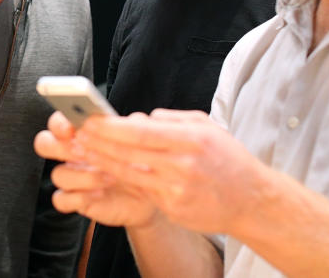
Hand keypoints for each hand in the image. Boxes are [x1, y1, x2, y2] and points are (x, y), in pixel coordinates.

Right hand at [34, 112, 159, 227]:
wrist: (148, 195)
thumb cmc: (138, 161)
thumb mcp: (140, 143)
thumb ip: (134, 128)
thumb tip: (135, 118)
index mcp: (81, 133)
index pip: (58, 122)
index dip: (59, 123)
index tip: (72, 128)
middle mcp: (71, 154)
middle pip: (44, 144)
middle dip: (58, 146)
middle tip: (80, 150)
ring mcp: (71, 178)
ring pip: (57, 174)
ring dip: (82, 175)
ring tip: (109, 176)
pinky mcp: (75, 201)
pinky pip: (61, 200)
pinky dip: (79, 197)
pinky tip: (100, 193)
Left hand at [74, 109, 267, 234]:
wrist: (251, 200)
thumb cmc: (228, 159)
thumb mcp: (207, 126)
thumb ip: (172, 119)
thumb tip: (140, 118)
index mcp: (192, 140)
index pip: (141, 133)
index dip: (111, 127)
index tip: (90, 119)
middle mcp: (184, 166)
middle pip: (130, 153)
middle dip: (98, 142)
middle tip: (77, 132)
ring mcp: (177, 191)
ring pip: (129, 174)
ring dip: (102, 161)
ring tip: (83, 149)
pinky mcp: (173, 209)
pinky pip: (141, 190)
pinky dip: (121, 178)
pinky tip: (106, 168)